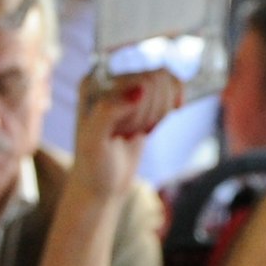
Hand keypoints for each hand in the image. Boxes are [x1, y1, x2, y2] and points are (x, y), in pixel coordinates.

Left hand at [71, 67, 186, 202]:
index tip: (123, 133)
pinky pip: (171, 87)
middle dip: (148, 113)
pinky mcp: (145, 99)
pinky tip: (159, 122)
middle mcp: (110, 79)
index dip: (140, 110)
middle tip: (128, 134)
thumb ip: (109, 112)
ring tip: (134, 133)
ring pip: (165, 83)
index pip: (138, 80)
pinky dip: (172, 102)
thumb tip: (140, 89)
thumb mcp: (93, 143)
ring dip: (157, 114)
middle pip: (155, 79)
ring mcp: (130, 87)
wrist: (100, 186)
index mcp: (93, 82)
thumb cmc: (93, 166)